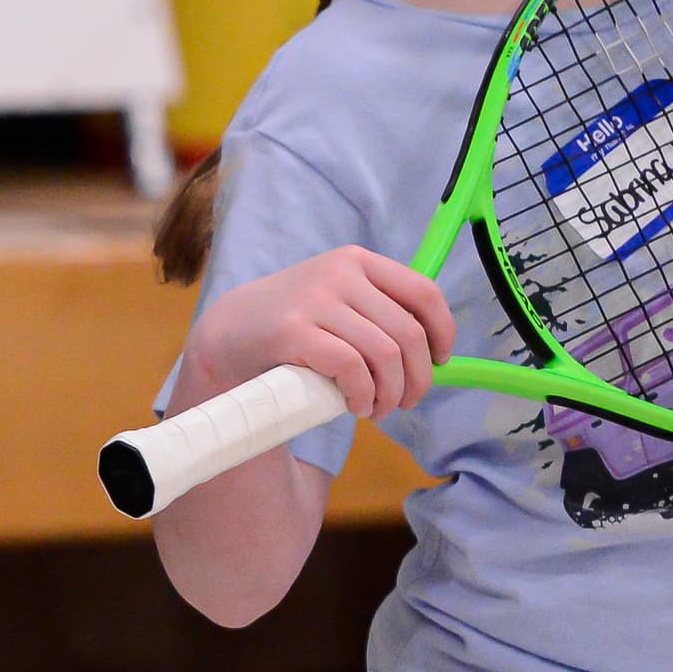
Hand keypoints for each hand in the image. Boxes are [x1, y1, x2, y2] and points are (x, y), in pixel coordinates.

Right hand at [182, 244, 452, 418]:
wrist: (229, 331)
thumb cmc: (295, 325)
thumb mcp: (337, 301)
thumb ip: (378, 314)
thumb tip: (434, 358)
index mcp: (357, 261)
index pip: (424, 292)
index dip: (442, 332)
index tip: (440, 362)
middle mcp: (340, 273)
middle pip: (407, 334)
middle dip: (416, 379)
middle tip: (405, 402)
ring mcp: (315, 300)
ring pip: (384, 354)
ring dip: (390, 394)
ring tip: (377, 410)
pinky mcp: (293, 331)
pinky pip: (351, 369)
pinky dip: (362, 395)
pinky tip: (355, 406)